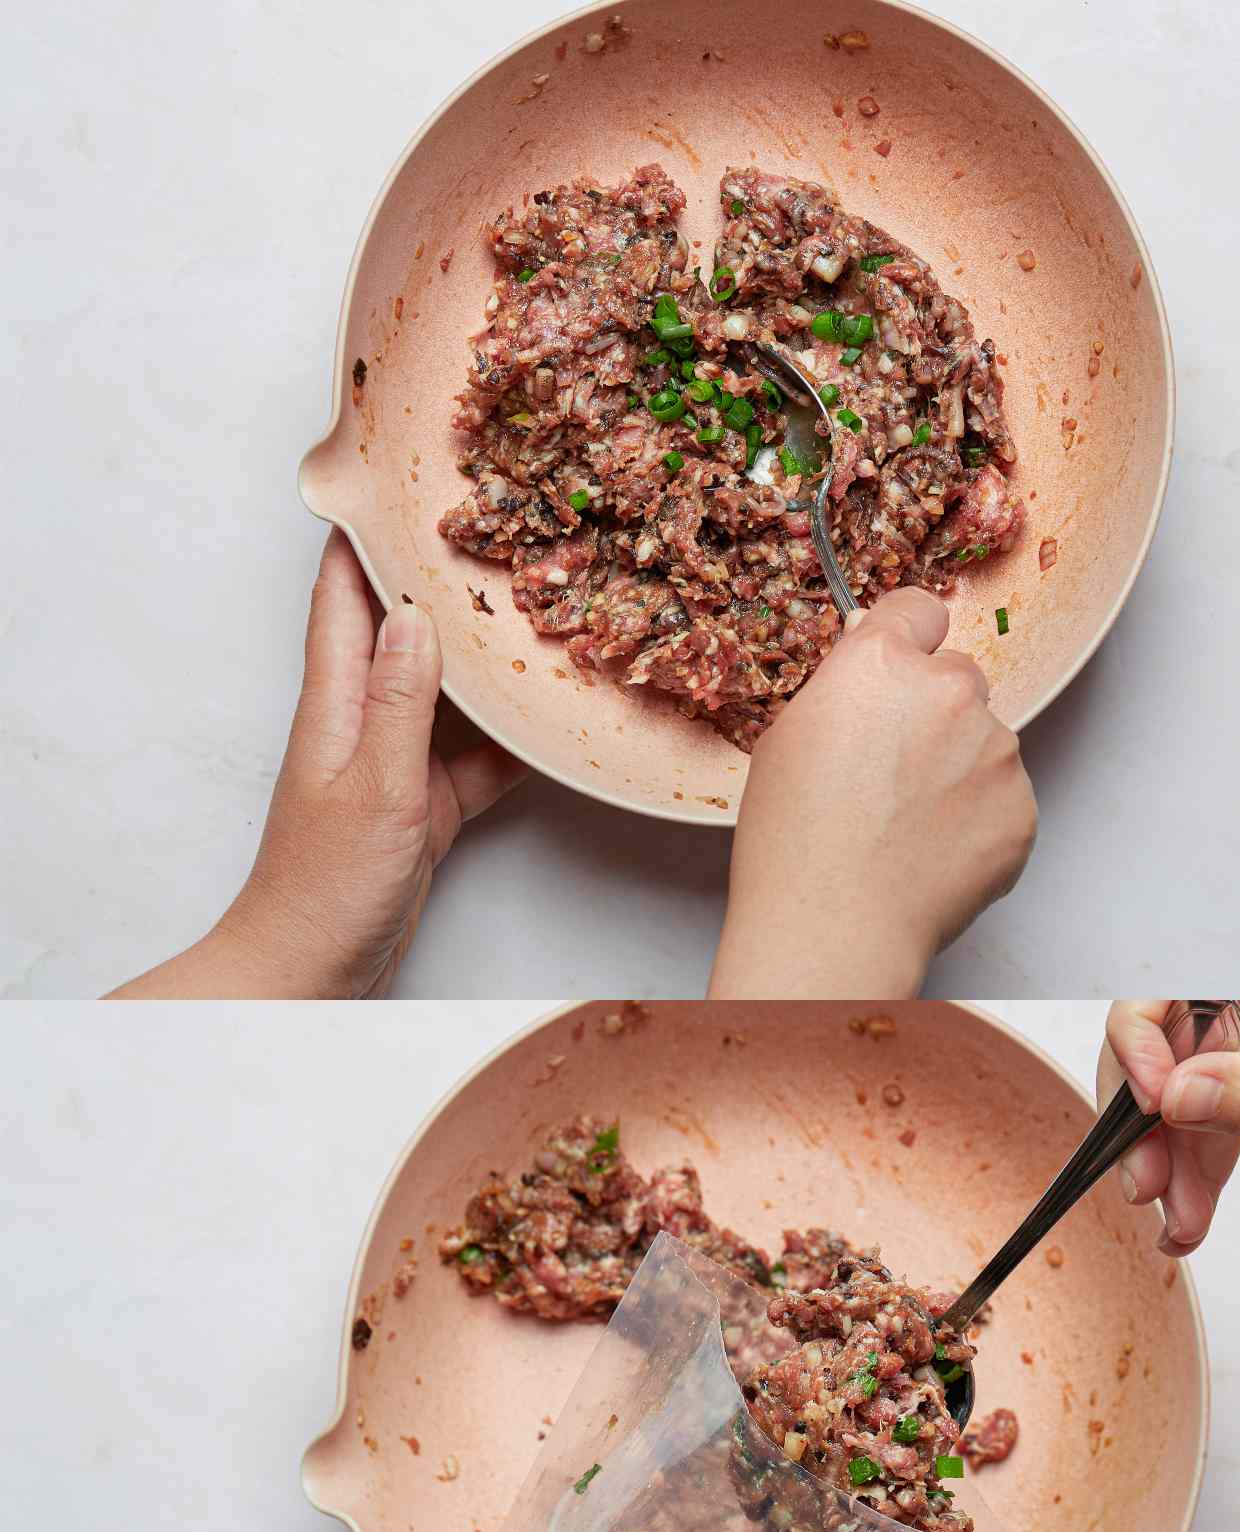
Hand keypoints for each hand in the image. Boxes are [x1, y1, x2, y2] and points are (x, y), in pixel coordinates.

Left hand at [108, 530, 522, 997]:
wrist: (308, 971)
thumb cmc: (324, 888)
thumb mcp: (376, 789)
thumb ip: (401, 703)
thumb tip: (420, 615)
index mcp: (335, 700)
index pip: (345, 590)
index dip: (369, 528)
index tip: (406, 473)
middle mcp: (363, 718)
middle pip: (405, 628)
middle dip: (447, 581)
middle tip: (505, 533)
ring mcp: (395, 761)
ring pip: (449, 689)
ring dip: (488, 658)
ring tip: (544, 611)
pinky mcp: (423, 805)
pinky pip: (475, 755)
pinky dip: (511, 737)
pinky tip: (553, 720)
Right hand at [708, 589, 1036, 998]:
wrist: (836, 925)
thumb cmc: (794, 842)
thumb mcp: (788, 739)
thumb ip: (844, 688)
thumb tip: (871, 660)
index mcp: (882, 663)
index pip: (919, 610)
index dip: (907, 642)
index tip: (901, 668)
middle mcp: (949, 692)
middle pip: (958, 678)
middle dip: (934, 712)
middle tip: (894, 772)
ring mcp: (995, 751)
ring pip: (985, 743)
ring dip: (959, 770)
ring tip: (909, 827)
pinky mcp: (1023, 808)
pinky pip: (1005, 800)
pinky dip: (978, 822)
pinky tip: (933, 854)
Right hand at [1099, 1001, 1239, 1253]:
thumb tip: (1175, 1095)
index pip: (1178, 984)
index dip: (1143, 1044)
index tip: (1151, 1111)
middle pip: (1170, 1039)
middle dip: (1148, 1118)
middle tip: (1145, 1187)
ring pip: (1188, 1079)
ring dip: (1173, 1152)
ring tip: (1178, 1221)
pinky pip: (1221, 1099)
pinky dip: (1204, 1153)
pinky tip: (1195, 1204)